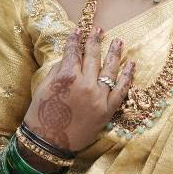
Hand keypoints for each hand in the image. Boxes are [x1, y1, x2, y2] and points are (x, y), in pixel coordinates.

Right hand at [22, 29, 133, 151]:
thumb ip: (59, 70)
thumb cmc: (41, 114)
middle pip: (93, 57)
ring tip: (118, 41)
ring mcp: (98, 97)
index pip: (74, 52)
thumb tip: (71, 57)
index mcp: (67, 77)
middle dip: (95, 41)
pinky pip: (121, 90)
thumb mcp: (44, 87)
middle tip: (99, 30)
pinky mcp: (107, 110)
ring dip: (114, 53)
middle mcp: (85, 84)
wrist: (48, 143)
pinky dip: (127, 76)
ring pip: (110, 70)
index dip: (75, 40)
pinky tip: (131, 64)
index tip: (79, 30)